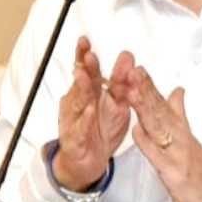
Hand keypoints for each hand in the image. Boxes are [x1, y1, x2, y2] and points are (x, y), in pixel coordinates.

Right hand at [52, 37, 132, 191]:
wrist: (88, 161)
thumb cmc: (100, 128)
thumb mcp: (116, 104)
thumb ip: (121, 82)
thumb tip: (128, 56)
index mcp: (88, 92)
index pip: (86, 70)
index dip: (84, 55)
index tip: (85, 40)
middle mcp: (78, 103)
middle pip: (80, 82)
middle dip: (83, 68)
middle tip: (88, 54)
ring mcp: (74, 120)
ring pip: (76, 103)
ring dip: (81, 89)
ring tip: (84, 75)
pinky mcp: (75, 139)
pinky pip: (79, 128)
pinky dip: (83, 120)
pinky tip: (88, 111)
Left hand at [125, 66, 201, 201]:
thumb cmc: (200, 173)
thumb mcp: (188, 139)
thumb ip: (179, 114)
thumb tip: (176, 91)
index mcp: (179, 131)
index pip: (162, 104)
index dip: (148, 86)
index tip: (136, 69)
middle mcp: (179, 139)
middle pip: (159, 111)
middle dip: (145, 90)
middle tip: (133, 71)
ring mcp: (177, 155)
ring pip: (158, 128)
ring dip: (145, 109)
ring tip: (133, 91)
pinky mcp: (175, 174)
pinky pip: (159, 157)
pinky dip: (148, 144)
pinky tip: (137, 131)